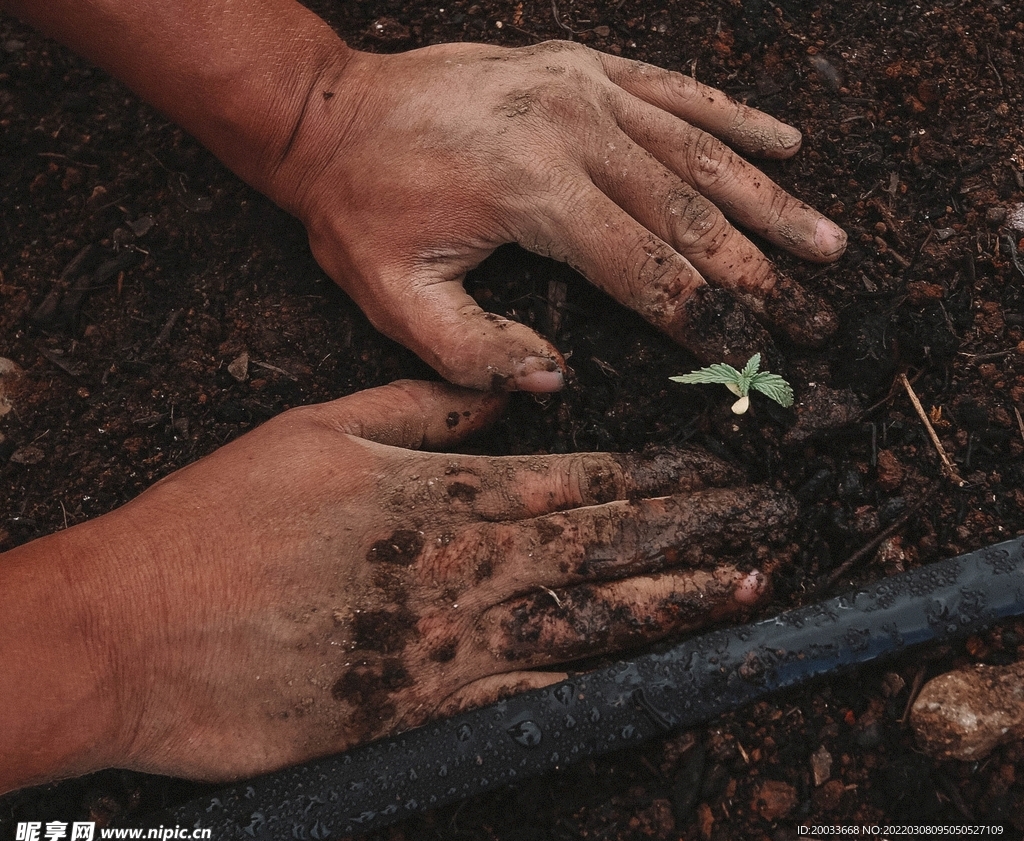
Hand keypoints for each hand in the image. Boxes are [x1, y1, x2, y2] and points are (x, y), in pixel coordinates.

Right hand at [50, 380, 793, 782]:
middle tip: (774, 523)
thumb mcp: (320, 429)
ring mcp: (447, 642)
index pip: (580, 479)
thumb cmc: (220, 519)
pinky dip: (597, 684)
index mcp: (441, 493)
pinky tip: (655, 675)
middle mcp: (461, 565)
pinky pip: (528, 695)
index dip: (661, 475)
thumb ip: (423, 409)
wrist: (136, 627)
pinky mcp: (419, 708)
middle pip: (605, 544)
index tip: (722, 470)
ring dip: (674, 603)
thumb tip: (505, 396)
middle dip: (699, 531)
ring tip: (748, 589)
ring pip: (588, 619)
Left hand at [278, 41, 846, 390]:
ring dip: (769, 201)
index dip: (707, 320)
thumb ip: (476, 353)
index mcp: (533, 192)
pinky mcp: (579, 66)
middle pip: (692, 214)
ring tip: (827, 243)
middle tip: (817, 318)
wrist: (329, 114)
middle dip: (759, 275)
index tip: (758, 356)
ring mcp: (581, 88)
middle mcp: (572, 130)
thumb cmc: (360, 210)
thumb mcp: (395, 300)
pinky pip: (674, 91)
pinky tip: (785, 141)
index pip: (646, 270)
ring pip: (699, 151)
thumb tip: (557, 381)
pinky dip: (732, 118)